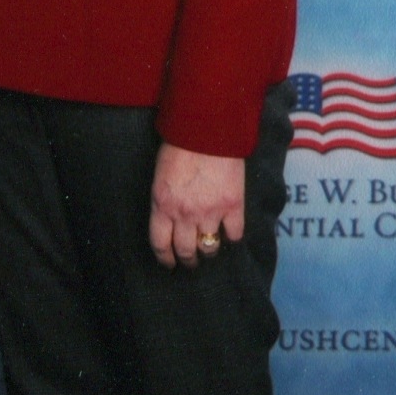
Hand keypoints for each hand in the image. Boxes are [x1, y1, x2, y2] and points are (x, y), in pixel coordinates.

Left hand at [149, 141, 244, 269]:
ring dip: (209, 252)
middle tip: (190, 262)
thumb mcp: (160, 177)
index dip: (165, 258)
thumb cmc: (179, 147)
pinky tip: (230, 234)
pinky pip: (234, 234)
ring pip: (209, 248)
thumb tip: (169, 219)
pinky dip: (232, 237)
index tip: (169, 263)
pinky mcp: (233, 206)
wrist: (207, 131)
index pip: (161, 244)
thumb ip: (164, 201)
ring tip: (210, 249)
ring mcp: (210, 212)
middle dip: (188, 260)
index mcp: (162, 206)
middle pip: (186, 251)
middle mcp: (185, 215)